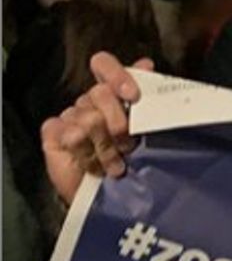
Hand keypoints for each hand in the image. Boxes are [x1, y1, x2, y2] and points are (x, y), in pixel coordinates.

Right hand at [41, 53, 151, 204]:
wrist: (112, 196)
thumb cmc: (133, 162)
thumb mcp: (148, 130)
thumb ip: (147, 98)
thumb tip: (147, 65)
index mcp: (112, 93)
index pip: (104, 65)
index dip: (117, 75)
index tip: (133, 96)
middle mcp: (89, 101)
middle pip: (100, 93)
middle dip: (120, 124)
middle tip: (129, 146)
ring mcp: (70, 116)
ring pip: (88, 119)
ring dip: (107, 148)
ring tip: (115, 164)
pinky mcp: (54, 133)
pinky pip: (70, 134)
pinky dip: (88, 155)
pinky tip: (95, 166)